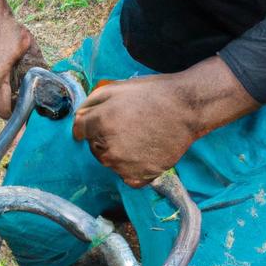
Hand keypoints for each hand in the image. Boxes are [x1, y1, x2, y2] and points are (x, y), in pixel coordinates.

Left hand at [72, 58, 258, 187]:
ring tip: (140, 137)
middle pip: (94, 148)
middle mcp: (108, 149)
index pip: (80, 131)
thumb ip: (91, 103)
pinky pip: (127, 177)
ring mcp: (123, 166)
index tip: (104, 121)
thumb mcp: (119, 88)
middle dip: (105, 138)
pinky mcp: (138, 177)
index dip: (91, 124)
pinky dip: (132, 169)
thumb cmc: (154, 94)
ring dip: (119, 153)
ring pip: (110, 163)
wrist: (188, 108)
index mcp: (100, 124)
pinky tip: (145, 152)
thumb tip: (77, 119)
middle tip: (129, 125)